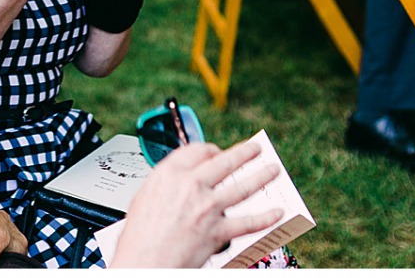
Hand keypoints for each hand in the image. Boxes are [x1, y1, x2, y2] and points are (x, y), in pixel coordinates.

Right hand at [110, 139, 284, 268]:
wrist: (144, 264)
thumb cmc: (139, 239)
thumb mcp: (143, 198)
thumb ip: (165, 186)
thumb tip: (175, 183)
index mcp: (169, 174)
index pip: (198, 150)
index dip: (211, 149)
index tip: (217, 152)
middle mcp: (191, 186)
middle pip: (225, 162)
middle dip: (244, 153)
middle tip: (255, 149)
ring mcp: (208, 208)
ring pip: (242, 187)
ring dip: (261, 176)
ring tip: (272, 170)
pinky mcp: (218, 231)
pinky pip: (248, 222)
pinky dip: (265, 218)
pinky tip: (276, 213)